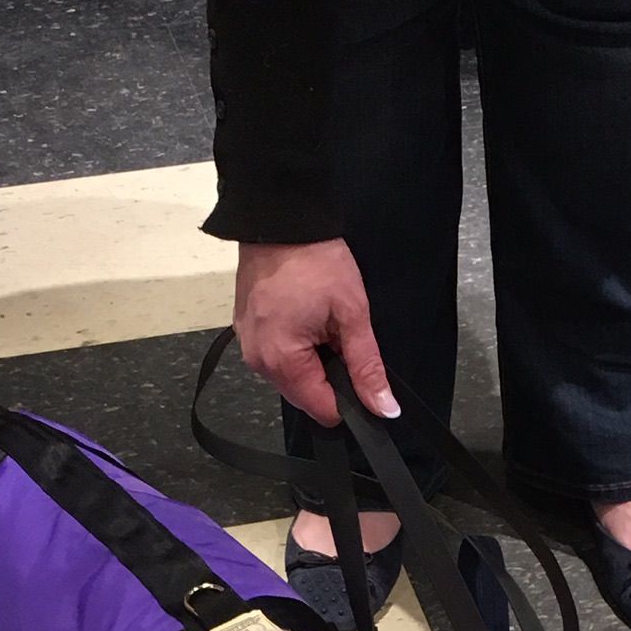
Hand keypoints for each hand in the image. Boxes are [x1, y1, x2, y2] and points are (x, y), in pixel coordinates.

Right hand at [233, 239, 398, 425]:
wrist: (280, 219)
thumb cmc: (315, 260)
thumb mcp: (352, 314)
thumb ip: (367, 367)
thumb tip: (384, 409)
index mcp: (282, 361)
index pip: (323, 411)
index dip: (349, 399)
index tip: (359, 370)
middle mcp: (258, 361)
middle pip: (305, 396)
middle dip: (329, 375)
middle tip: (337, 334)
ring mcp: (248, 346)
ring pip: (292, 377)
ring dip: (312, 361)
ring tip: (319, 322)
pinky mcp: (245, 331)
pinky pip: (276, 356)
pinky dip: (295, 347)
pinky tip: (303, 318)